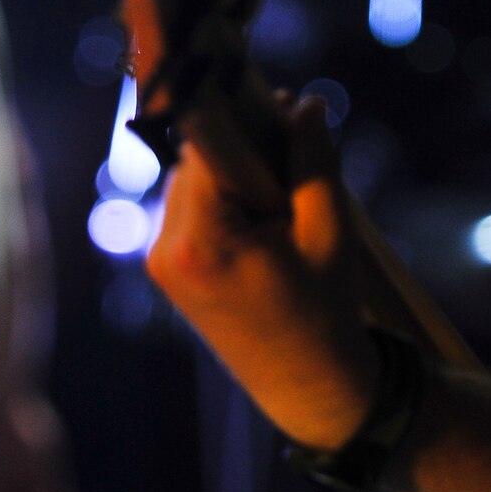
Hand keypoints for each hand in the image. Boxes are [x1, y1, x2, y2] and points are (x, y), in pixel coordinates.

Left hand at [147, 93, 379, 451]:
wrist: (308, 387)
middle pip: (197, 164)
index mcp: (200, 243)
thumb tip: (304, 103)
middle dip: (242, 150)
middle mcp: (165, 250)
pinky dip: (224, 204)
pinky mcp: (168, 271)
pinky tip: (264, 221)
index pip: (208, 149)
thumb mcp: (330, 232)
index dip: (244, 119)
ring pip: (193, 184)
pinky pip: (191, 211)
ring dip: (233, 177)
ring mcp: (160, 262)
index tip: (278, 104)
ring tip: (282, 200)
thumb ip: (313, 162)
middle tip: (292, 149)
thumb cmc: (326, 312)